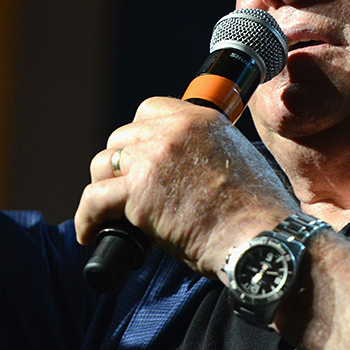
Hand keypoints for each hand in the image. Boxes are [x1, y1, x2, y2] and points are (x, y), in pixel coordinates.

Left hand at [74, 97, 299, 275]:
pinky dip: (86, 218)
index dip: (139, 137)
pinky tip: (89, 233)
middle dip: (120, 165)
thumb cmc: (257, 214)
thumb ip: (208, 152)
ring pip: (102, 164)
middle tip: (126, 193)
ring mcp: (153, 159)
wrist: (262, 239)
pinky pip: (93, 199)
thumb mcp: (238, 160)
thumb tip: (188, 169)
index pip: (149, 110)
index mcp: (199, 119)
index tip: (138, 160)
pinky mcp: (138, 192)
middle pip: (121, 137)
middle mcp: (173, 131)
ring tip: (108, 214)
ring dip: (102, 188)